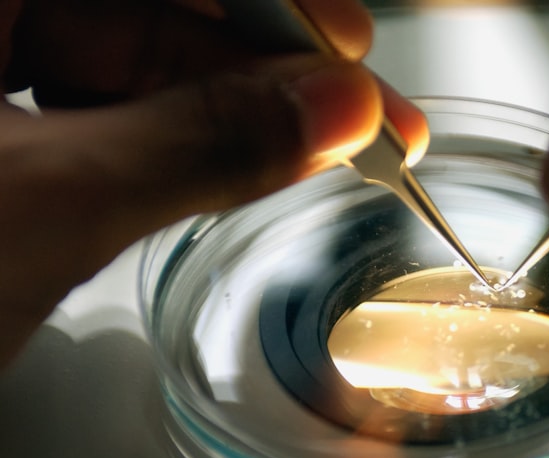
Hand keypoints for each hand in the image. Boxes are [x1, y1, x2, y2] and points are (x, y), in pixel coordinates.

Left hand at [0, 0, 426, 365]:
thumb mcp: (47, 205)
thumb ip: (199, 145)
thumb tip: (334, 110)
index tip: (347, 49)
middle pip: (143, 12)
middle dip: (256, 69)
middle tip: (358, 124)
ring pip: (116, 65)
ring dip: (217, 117)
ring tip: (306, 158)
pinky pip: (86, 114)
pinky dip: (160, 149)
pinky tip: (217, 173)